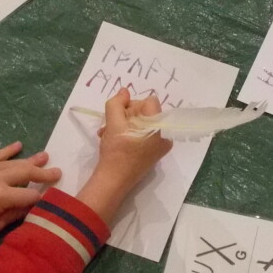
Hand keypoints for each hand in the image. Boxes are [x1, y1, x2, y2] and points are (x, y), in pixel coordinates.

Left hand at [0, 141, 60, 242]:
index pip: (30, 194)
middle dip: (43, 173)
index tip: (54, 197)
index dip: (43, 197)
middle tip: (58, 171)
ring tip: (46, 155)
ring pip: (14, 162)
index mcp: (1, 197)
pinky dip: (9, 150)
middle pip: (26, 172)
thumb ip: (15, 213)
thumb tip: (32, 205)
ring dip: (31, 159)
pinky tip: (20, 145)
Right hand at [77, 89, 173, 222]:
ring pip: (141, 123)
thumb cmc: (116, 151)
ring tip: (107, 133)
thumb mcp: (112, 123)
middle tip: (110, 125)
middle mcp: (165, 135)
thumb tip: (124, 91)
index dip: (132, 105)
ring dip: (123, 124)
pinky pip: (143, 134)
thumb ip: (116, 103)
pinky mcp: (153, 152)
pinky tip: (113, 139)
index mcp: (160, 127)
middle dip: (125, 116)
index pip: (149, 101)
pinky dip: (128, 133)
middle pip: (145, 112)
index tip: (119, 117)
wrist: (113, 181)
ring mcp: (160, 145)